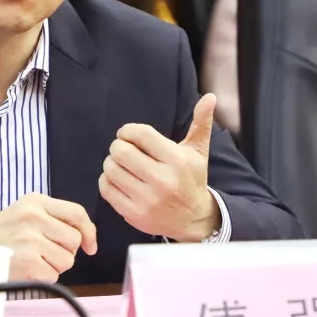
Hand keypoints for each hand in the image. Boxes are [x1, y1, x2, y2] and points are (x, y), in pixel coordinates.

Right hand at [0, 193, 97, 282]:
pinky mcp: (28, 262)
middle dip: (65, 251)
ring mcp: (30, 239)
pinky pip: (54, 274)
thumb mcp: (25, 213)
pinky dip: (43, 277)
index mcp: (35, 201)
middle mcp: (33, 216)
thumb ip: (53, 218)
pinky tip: (26, 269)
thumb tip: (87, 239)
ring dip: (54, 265)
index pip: (77, 213)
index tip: (90, 246)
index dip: (89, 232)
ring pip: (67, 260)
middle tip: (44, 252)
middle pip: (74, 240)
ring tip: (32, 259)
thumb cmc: (1, 234)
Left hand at [99, 93, 219, 241]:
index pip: (140, 134)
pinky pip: (106, 188)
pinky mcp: (134, 214)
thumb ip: (201, 123)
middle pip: (120, 151)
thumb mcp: (198, 151)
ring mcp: (147, 199)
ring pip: (111, 169)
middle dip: (118, 146)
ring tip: (121, 164)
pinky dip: (107, 180)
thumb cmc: (192, 179)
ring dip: (111, 163)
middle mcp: (163, 180)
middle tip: (123, 149)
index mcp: (177, 160)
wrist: (193, 219)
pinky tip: (118, 179)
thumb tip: (210, 97)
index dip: (128, 130)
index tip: (128, 134)